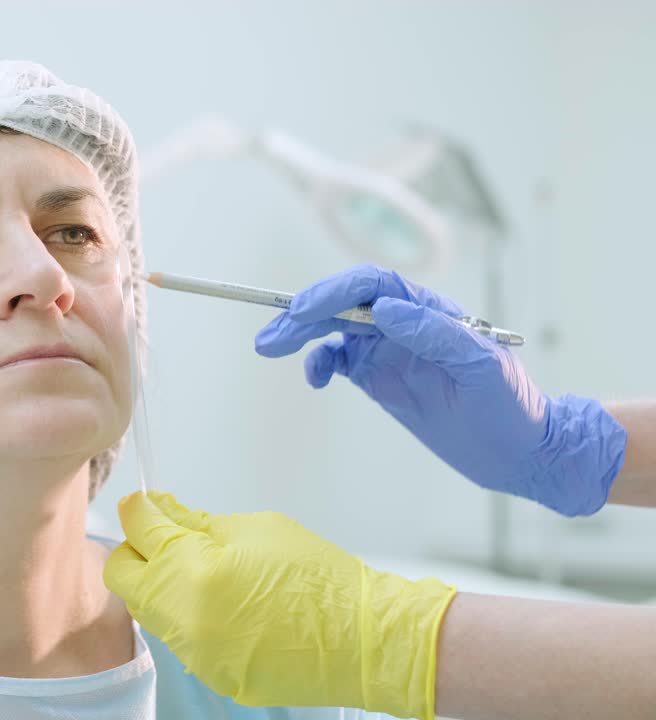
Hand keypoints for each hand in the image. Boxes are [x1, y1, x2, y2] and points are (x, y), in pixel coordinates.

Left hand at [104, 491, 454, 718]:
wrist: (365, 639)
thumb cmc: (317, 576)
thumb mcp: (252, 529)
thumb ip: (193, 522)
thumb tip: (155, 508)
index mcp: (191, 572)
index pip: (138, 534)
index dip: (140, 513)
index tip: (146, 506)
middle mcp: (183, 619)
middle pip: (126, 578)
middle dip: (140, 553)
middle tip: (171, 539)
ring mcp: (196, 654)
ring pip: (152, 610)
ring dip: (165, 586)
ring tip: (210, 573)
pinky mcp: (213, 676)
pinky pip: (183, 638)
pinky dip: (193, 617)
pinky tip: (230, 607)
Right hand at [254, 264, 625, 516]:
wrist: (519, 451)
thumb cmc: (511, 405)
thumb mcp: (481, 366)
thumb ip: (434, 333)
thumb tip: (384, 309)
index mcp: (429, 312)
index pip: (372, 286)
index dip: (335, 292)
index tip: (305, 311)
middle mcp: (404, 325)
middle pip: (343, 304)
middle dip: (303, 313)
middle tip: (271, 336)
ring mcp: (389, 351)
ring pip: (333, 329)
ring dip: (300, 335)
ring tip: (269, 347)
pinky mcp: (380, 378)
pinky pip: (338, 360)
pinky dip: (319, 363)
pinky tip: (313, 378)